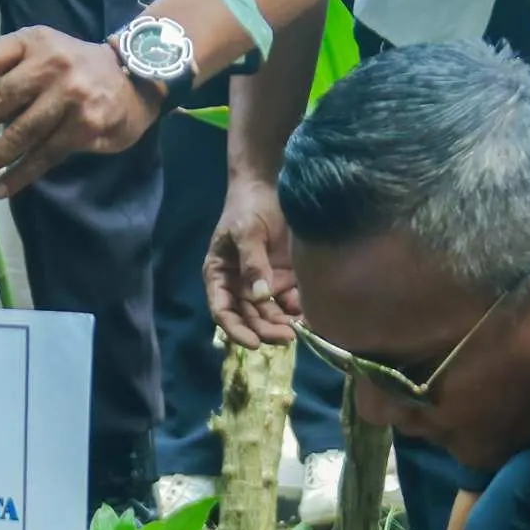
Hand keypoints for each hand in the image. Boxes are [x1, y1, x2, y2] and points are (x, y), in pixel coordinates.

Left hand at [0, 26, 162, 198]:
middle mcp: (50, 64)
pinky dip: (18, 176)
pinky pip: (43, 156)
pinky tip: (0, 189)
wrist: (134, 78)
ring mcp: (70, 96)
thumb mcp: (40, 56)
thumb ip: (3, 76)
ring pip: (19, 134)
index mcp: (31, 41)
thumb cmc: (75, 68)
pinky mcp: (85, 126)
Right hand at [205, 174, 297, 347]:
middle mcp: (239, 287)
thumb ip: (252, 262)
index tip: (253, 343)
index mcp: (220, 277)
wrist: (271, 187)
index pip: (223, 312)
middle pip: (249, 319)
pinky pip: (290, 304)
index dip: (236, 330)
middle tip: (287, 337)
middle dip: (265, 331)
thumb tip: (259, 297)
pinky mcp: (284, 281)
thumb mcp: (246, 231)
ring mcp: (262, 285)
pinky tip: (309, 317)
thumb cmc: (248, 207)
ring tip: (300, 330)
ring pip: (270, 316)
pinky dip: (298, 312)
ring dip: (282, 326)